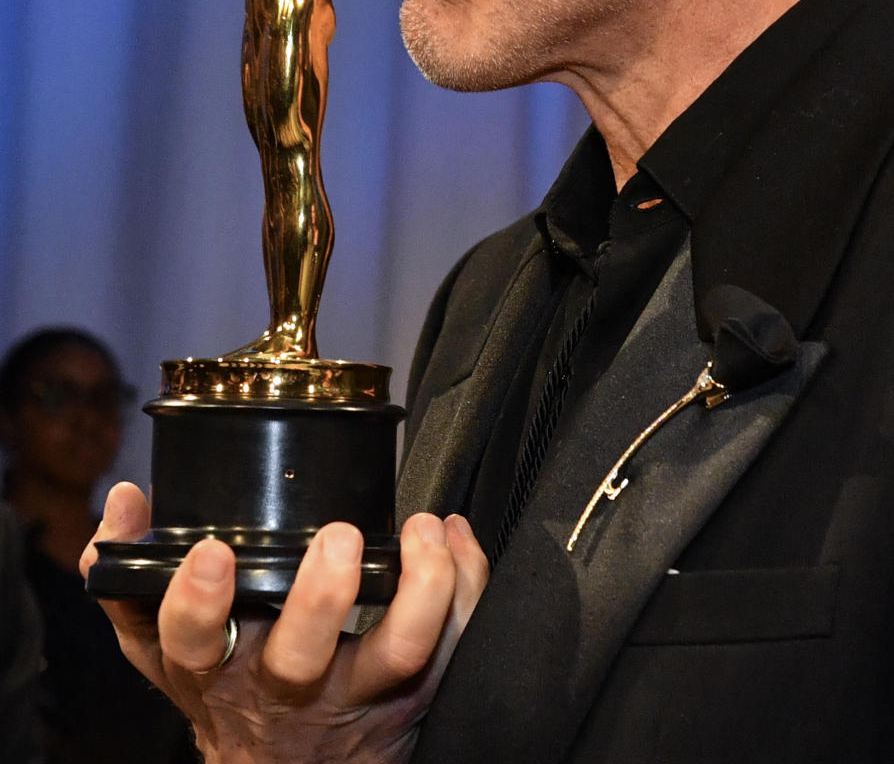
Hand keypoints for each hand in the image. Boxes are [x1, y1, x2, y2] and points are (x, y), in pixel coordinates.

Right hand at [80, 483, 488, 763]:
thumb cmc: (228, 686)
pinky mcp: (413, 696)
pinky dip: (465, 585)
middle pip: (300, 655)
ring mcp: (355, 697)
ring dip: (419, 588)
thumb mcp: (167, 649)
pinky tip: (458, 536)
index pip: (193, 642)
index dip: (199, 601)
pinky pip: (451, 643)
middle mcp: (284, 689)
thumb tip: (124, 500)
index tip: (213, 551)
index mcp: (217, 669)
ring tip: (425, 529)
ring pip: (397, 654)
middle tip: (338, 536)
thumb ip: (133, 580)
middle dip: (320, 596)